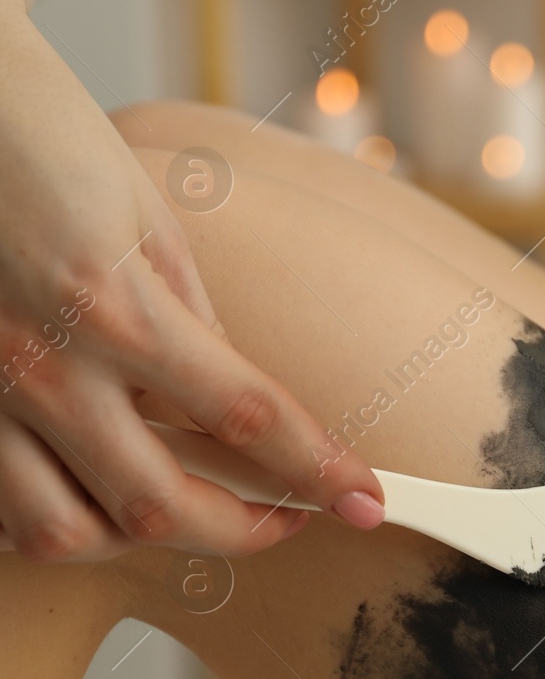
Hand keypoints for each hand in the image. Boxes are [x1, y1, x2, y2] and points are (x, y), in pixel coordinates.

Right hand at [0, 4, 383, 562]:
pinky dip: (54, 520)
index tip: (367, 501)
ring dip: (143, 540)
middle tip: (290, 518)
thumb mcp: (147, 218)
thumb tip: (231, 399)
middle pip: (157, 504)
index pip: (246, 417)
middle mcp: (43, 364)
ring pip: (65, 530)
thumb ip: (190, 319)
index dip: (318, 470)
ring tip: (192, 512)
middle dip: (244, 531)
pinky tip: (93, 497)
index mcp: (115, 306)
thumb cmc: (43, 139)